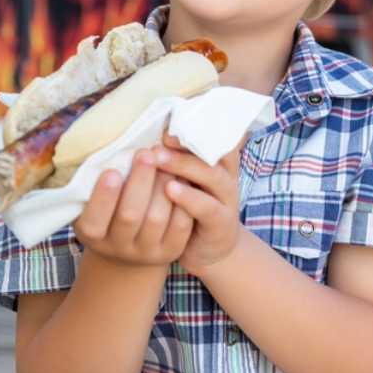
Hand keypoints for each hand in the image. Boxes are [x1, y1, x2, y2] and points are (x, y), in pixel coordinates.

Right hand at [73, 150, 193, 267]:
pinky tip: (181, 176)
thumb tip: (108, 146)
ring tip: (166, 159)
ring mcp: (146, 252)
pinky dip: (183, 198)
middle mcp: (118, 247)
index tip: (112, 171)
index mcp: (92, 235)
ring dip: (163, 184)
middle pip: (130, 216)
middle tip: (146, 153)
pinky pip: (181, 224)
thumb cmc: (109, 209)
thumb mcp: (93, 199)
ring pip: (158, 218)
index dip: (103, 197)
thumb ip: (95, 181)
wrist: (130, 245)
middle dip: (139, 182)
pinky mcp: (171, 251)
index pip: (94, 221)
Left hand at [155, 133, 246, 276]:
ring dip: (183, 165)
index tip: (166, 122)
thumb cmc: (191, 209)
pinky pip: (207, 207)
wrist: (209, 250)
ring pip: (212, 175)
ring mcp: (226, 198)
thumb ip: (176, 160)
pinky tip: (169, 190)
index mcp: (218, 162)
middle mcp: (226, 176)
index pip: (214, 135)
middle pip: (212, 151)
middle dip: (184, 143)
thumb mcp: (187, 181)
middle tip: (156, 139)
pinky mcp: (221, 221)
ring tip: (157, 159)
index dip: (194, 127)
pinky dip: (188, 198)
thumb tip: (146, 135)